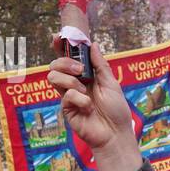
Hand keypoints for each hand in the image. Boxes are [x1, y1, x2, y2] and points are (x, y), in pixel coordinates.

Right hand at [47, 41, 141, 170]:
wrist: (115, 133)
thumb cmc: (116, 110)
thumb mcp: (111, 84)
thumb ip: (100, 65)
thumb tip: (93, 44)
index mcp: (86, 76)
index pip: (69, 58)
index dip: (61, 46)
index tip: (58, 37)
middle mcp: (74, 84)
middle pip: (55, 64)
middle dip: (64, 62)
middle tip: (79, 69)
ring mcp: (68, 96)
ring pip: (53, 76)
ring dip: (70, 80)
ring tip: (84, 91)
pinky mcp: (66, 108)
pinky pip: (66, 95)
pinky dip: (79, 99)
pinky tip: (88, 108)